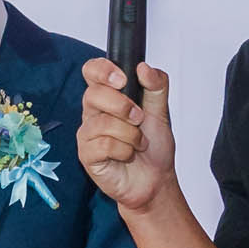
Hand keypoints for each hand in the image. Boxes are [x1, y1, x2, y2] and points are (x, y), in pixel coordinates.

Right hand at [76, 58, 175, 215]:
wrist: (155, 179)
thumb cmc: (153, 148)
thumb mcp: (162, 112)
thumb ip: (156, 86)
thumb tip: (144, 68)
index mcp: (108, 97)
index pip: (92, 71)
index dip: (103, 70)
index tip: (123, 79)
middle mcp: (94, 113)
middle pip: (94, 94)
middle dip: (124, 106)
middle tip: (139, 119)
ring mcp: (88, 134)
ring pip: (103, 122)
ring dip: (130, 134)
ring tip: (138, 143)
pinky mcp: (86, 155)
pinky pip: (103, 145)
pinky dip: (124, 150)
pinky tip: (128, 155)